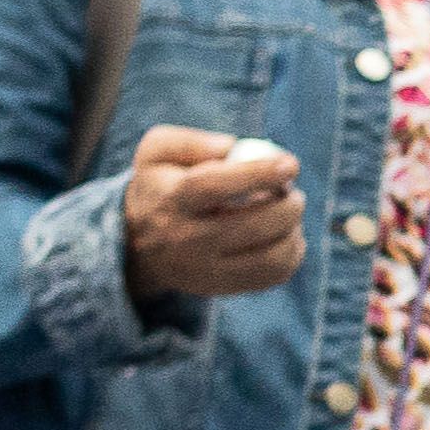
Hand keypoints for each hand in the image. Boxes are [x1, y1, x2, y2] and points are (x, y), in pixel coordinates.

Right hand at [121, 124, 306, 307]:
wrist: (136, 243)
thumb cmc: (160, 185)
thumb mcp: (157, 152)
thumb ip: (192, 142)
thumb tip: (233, 147)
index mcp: (172, 200)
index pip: (216, 186)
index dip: (259, 174)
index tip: (291, 164)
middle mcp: (187, 240)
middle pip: (252, 226)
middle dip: (287, 205)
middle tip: (292, 190)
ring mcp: (205, 270)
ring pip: (270, 258)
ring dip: (294, 231)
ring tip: (289, 211)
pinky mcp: (221, 287)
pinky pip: (272, 276)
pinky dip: (291, 254)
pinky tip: (286, 234)